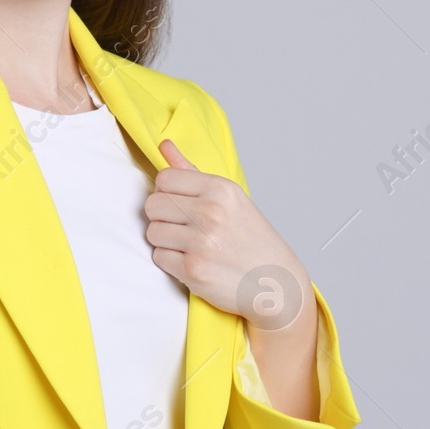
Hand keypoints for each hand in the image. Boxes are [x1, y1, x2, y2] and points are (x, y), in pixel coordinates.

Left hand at [144, 139, 311, 329]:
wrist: (277, 283)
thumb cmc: (252, 240)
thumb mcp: (230, 198)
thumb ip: (192, 172)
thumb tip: (164, 145)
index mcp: (220, 189)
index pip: (164, 178)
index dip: (166, 192)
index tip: (181, 204)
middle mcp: (211, 212)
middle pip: (152, 205)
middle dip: (162, 217)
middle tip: (184, 227)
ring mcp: (202, 242)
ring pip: (152, 232)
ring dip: (166, 241)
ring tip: (190, 245)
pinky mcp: (194, 270)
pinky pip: (159, 258)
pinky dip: (171, 263)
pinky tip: (193, 261)